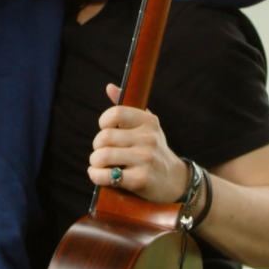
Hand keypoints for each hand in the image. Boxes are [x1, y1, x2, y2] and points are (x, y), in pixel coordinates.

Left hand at [87, 83, 189, 202]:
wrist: (173, 180)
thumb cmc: (152, 150)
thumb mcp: (145, 126)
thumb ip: (125, 108)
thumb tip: (109, 87)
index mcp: (148, 121)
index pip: (115, 113)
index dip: (104, 122)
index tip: (107, 130)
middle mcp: (148, 138)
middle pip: (104, 137)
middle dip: (97, 146)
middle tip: (101, 153)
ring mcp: (145, 159)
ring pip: (103, 156)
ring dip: (95, 162)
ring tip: (99, 165)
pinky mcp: (140, 179)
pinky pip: (108, 175)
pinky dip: (96, 176)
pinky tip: (99, 175)